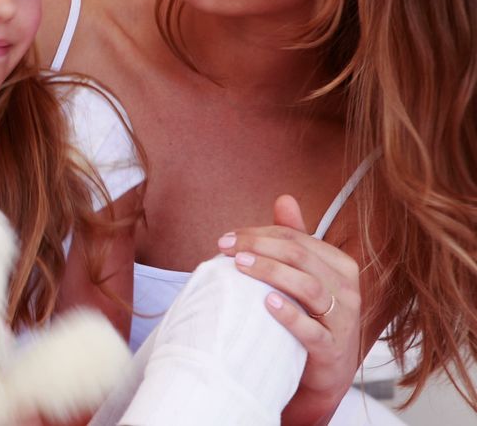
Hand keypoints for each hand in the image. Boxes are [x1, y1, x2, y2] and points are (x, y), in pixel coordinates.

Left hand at [217, 195, 361, 421]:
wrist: (324, 373)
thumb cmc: (311, 317)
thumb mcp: (304, 276)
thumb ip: (295, 238)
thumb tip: (284, 198)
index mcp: (339, 265)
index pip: (296, 238)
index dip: (259, 233)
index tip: (226, 238)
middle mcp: (346, 289)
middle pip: (300, 256)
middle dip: (259, 247)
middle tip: (226, 247)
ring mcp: (342, 320)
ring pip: (307, 286)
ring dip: (271, 272)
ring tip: (241, 266)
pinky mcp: (331, 350)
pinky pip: (312, 330)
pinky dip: (290, 315)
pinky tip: (266, 303)